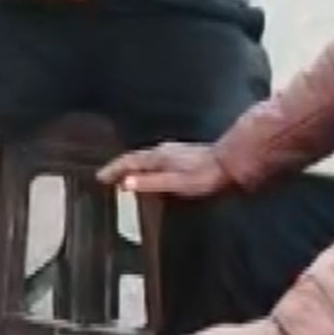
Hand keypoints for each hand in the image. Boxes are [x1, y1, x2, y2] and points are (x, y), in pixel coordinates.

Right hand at [97, 142, 231, 198]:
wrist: (232, 163)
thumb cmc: (205, 176)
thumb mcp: (176, 183)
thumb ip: (151, 183)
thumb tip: (126, 182)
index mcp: (159, 157)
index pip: (129, 161)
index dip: (114, 169)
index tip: (100, 177)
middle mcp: (164, 151)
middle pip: (136, 159)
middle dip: (121, 169)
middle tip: (109, 179)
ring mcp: (175, 153)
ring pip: (147, 161)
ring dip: (135, 170)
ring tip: (127, 179)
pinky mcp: (184, 158)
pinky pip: (158, 163)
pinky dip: (148, 170)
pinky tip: (154, 178)